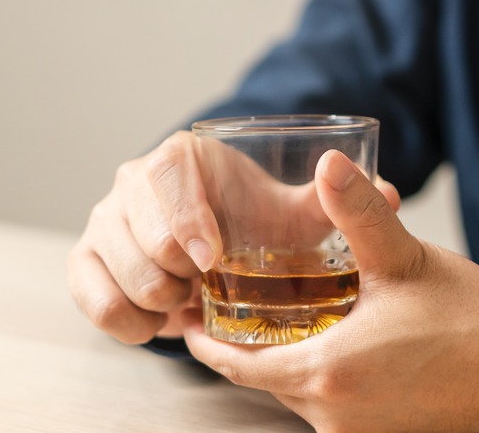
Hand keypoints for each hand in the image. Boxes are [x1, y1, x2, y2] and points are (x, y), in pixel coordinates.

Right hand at [67, 132, 399, 342]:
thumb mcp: (297, 214)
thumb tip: (391, 193)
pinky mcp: (87, 260)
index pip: (168, 176)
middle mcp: (133, 182)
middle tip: (212, 284)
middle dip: (180, 271)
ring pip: (115, 269)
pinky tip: (164, 320)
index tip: (214, 258)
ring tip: (193, 299)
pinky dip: (128, 320)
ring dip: (159, 297)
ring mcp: (104, 220)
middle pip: (139, 230)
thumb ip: (337, 204)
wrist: (216, 236)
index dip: (187, 219)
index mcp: (182, 158)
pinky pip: (92, 299)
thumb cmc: (257, 223)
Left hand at [182, 150, 478, 431]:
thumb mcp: (406, 262)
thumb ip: (359, 215)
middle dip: (250, 346)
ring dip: (289, 361)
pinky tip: (343, 346)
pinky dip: (323, 379)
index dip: (207, 342)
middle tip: (245, 306)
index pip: (237, 365)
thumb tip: (327, 166)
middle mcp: (333, 415)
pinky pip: (331, 408)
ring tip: (294, 320)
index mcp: (328, 371)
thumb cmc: (471, 321)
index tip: (189, 320)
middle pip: (266, 380)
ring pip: (299, 395)